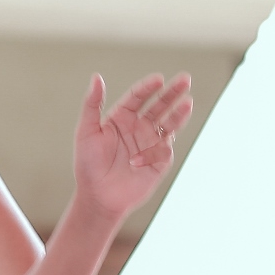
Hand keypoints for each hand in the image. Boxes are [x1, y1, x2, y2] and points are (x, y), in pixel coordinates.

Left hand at [70, 71, 193, 220]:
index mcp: (122, 117)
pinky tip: (142, 157)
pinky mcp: (160, 161)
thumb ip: (92, 104)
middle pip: (159, 105)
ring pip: (170, 123)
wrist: (98, 197)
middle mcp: (139, 127)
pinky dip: (157, 149)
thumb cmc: (88, 165)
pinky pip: (164, 149)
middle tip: (185, 79)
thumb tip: (96, 77)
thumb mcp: (86, 131)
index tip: (158, 79)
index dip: (148, 87)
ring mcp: (151, 143)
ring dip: (179, 113)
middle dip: (172, 92)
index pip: (139, 96)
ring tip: (188, 103)